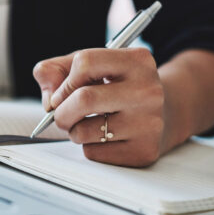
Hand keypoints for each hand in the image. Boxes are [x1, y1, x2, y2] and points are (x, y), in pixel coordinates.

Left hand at [33, 48, 168, 166]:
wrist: (164, 114)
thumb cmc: (118, 87)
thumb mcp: (92, 67)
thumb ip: (57, 71)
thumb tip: (49, 101)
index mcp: (137, 61)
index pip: (85, 62)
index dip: (64, 81)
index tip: (61, 94)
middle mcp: (148, 90)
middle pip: (84, 99)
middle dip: (61, 112)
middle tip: (61, 115)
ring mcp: (149, 123)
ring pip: (84, 131)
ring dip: (74, 131)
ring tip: (87, 124)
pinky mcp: (143, 151)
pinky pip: (94, 153)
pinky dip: (89, 147)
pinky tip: (105, 138)